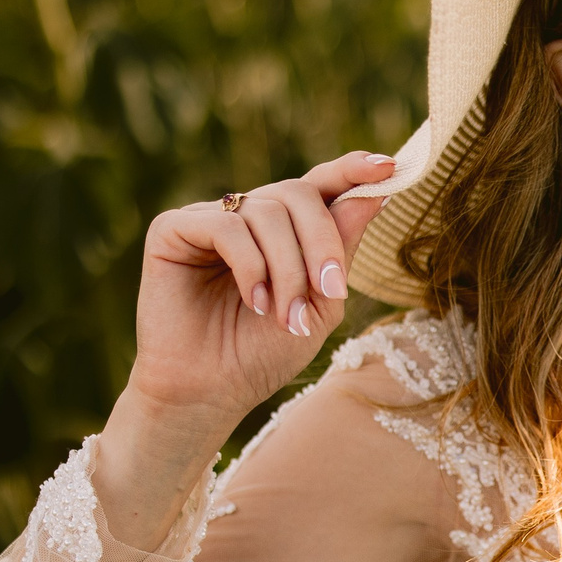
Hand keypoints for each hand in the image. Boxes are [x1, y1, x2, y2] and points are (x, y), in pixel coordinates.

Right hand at [123, 150, 395, 429]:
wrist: (209, 394)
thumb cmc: (264, 353)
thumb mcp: (321, 303)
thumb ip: (343, 249)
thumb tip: (375, 192)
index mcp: (284, 229)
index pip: (320, 185)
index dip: (352, 171)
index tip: (389, 167)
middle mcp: (247, 215)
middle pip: (300, 192)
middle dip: (323, 241)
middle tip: (331, 290)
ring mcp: (209, 218)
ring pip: (268, 210)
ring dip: (287, 267)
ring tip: (284, 314)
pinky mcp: (173, 229)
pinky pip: (227, 226)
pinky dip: (251, 265)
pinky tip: (255, 301)